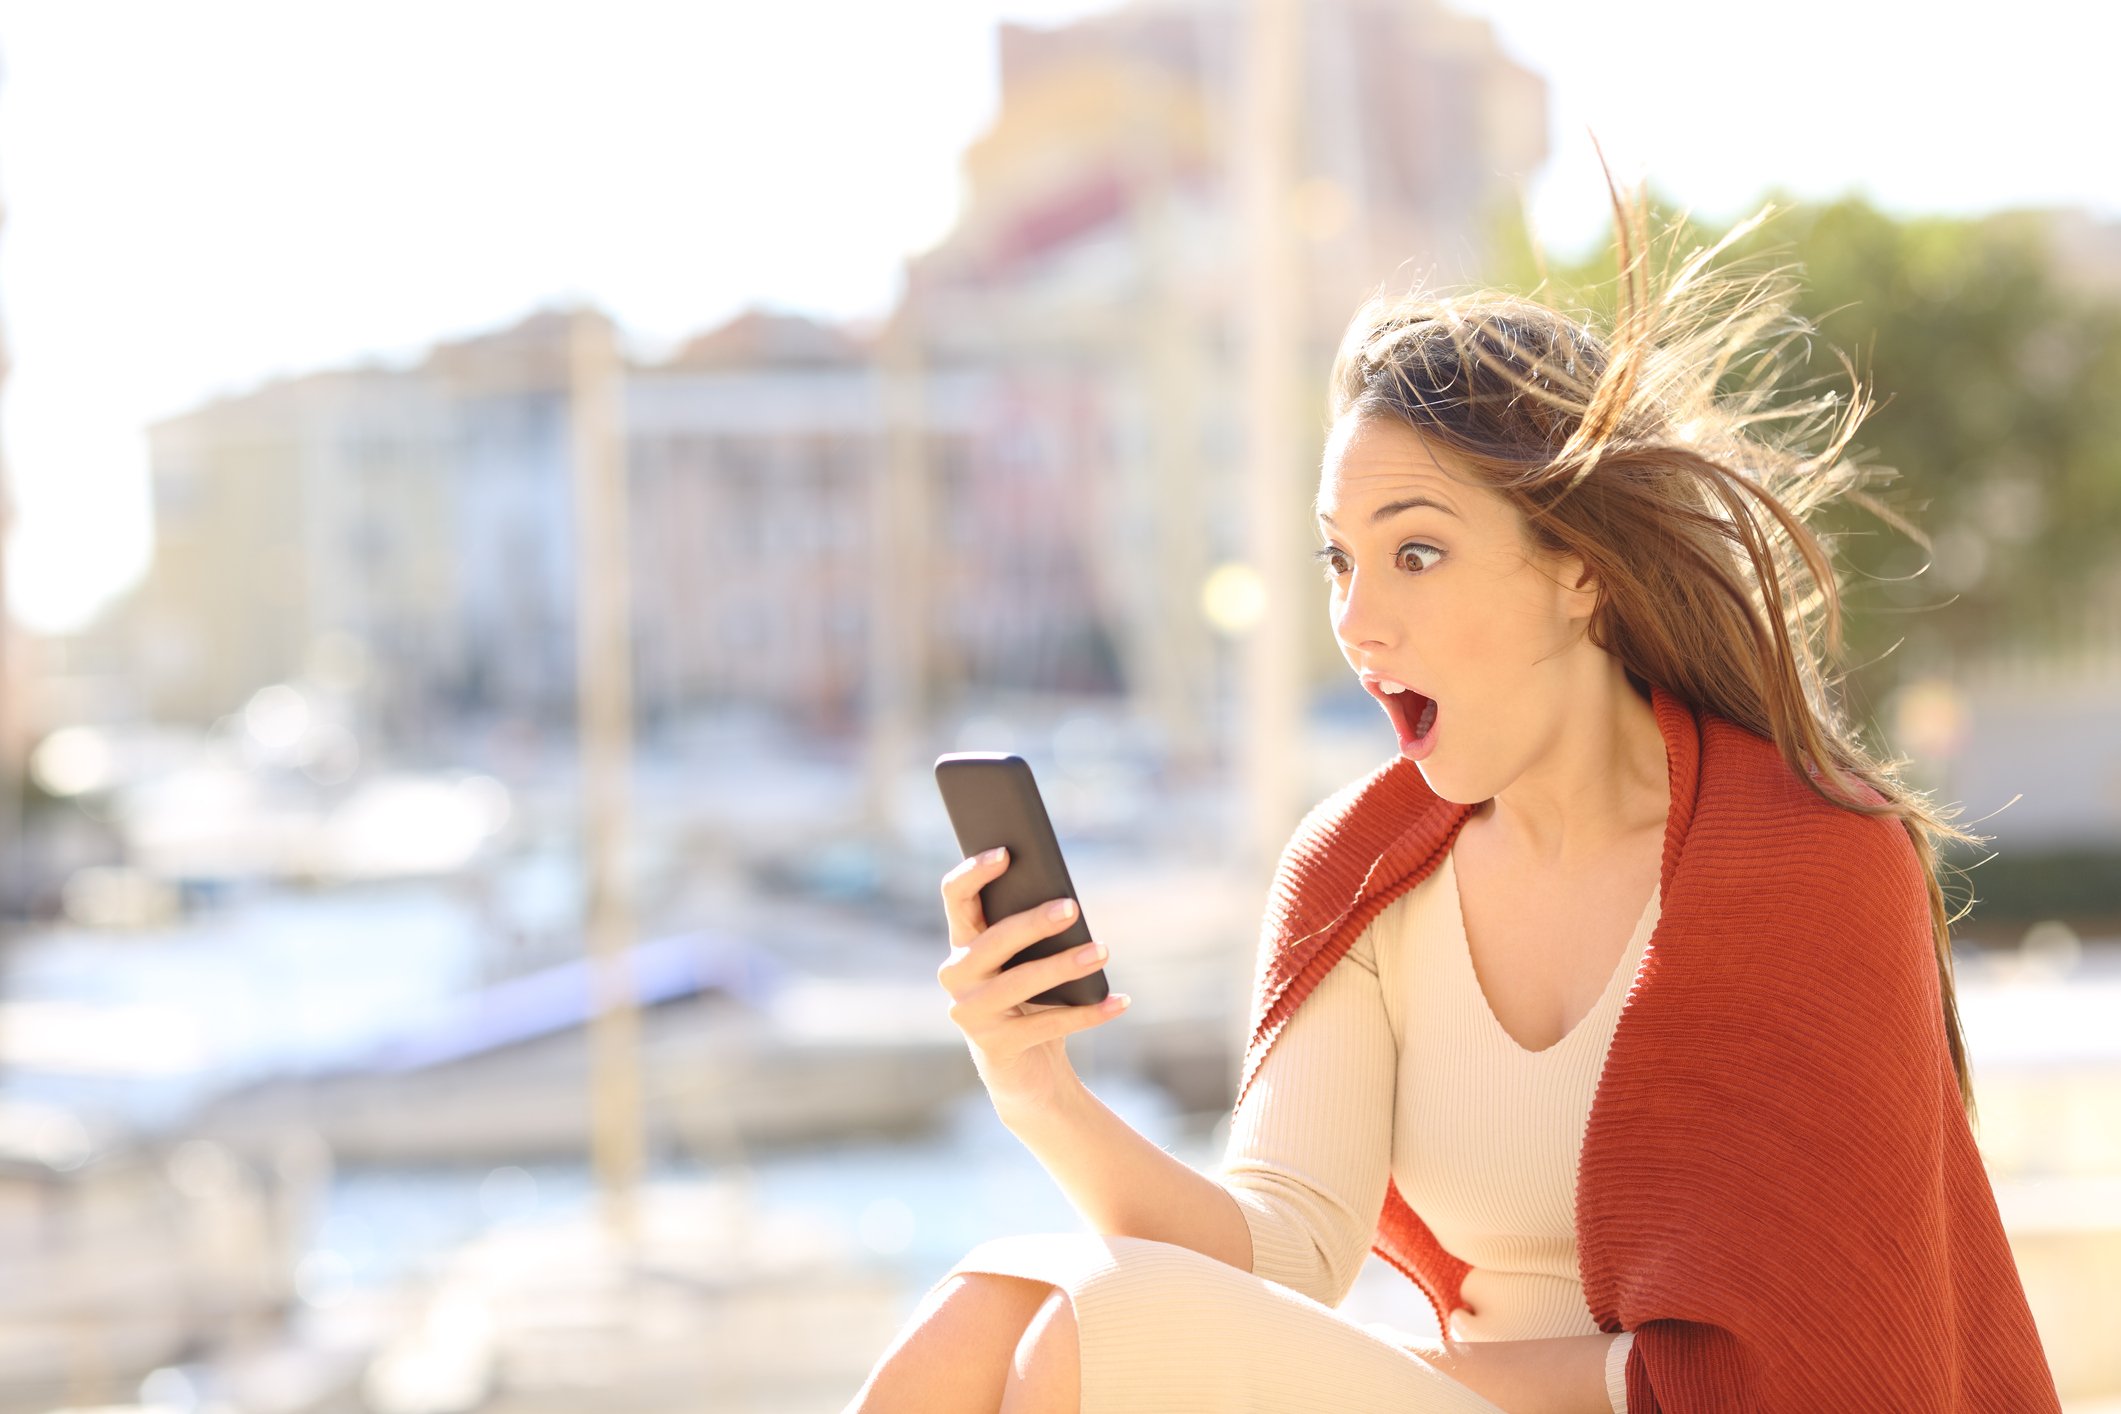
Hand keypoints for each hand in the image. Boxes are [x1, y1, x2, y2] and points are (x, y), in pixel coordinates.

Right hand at [936, 846, 1128, 1115]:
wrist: (1026, 1068)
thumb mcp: (1027, 959)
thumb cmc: (1030, 998)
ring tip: (1102, 951)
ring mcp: (971, 1013)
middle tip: (1072, 908)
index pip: (955, 897)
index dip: (974, 872)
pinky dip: (1087, 1013)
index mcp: (962, 942)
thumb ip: (1031, 929)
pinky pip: (1046, 1025)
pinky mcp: (995, 1047)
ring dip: (1065, 965)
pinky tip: (1118, 1001)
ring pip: (1020, 982)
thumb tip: (1065, 899)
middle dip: (1032, 923)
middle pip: (992, 941)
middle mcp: (956, 975)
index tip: (1006, 852)